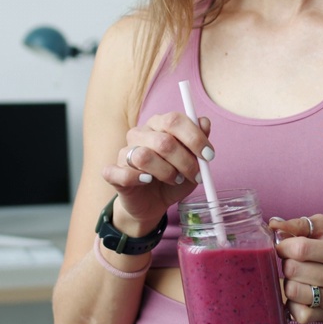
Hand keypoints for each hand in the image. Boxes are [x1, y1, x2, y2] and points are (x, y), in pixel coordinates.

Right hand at [100, 112, 212, 234]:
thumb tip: (204, 122)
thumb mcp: (192, 161)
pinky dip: (137, 179)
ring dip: (166, 172)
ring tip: (174, 179)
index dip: (194, 137)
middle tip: (196, 175)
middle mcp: (140, 134)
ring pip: (144, 157)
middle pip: (163, 141)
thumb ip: (198, 141)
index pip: (174, 120)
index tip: (209, 155)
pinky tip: (147, 182)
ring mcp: (125, 152)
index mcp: (158, 124)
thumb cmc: (173, 178)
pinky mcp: (114, 173)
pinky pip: (122, 173)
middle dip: (185, 161)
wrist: (153, 203)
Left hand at [270, 214, 322, 322]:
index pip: (300, 249)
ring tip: (298, 277)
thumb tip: (273, 225)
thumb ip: (302, 224)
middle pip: (293, 270)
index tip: (284, 245)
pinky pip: (299, 315)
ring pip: (292, 292)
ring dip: (289, 282)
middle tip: (294, 260)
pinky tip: (301, 294)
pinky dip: (293, 305)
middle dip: (286, 262)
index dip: (283, 245)